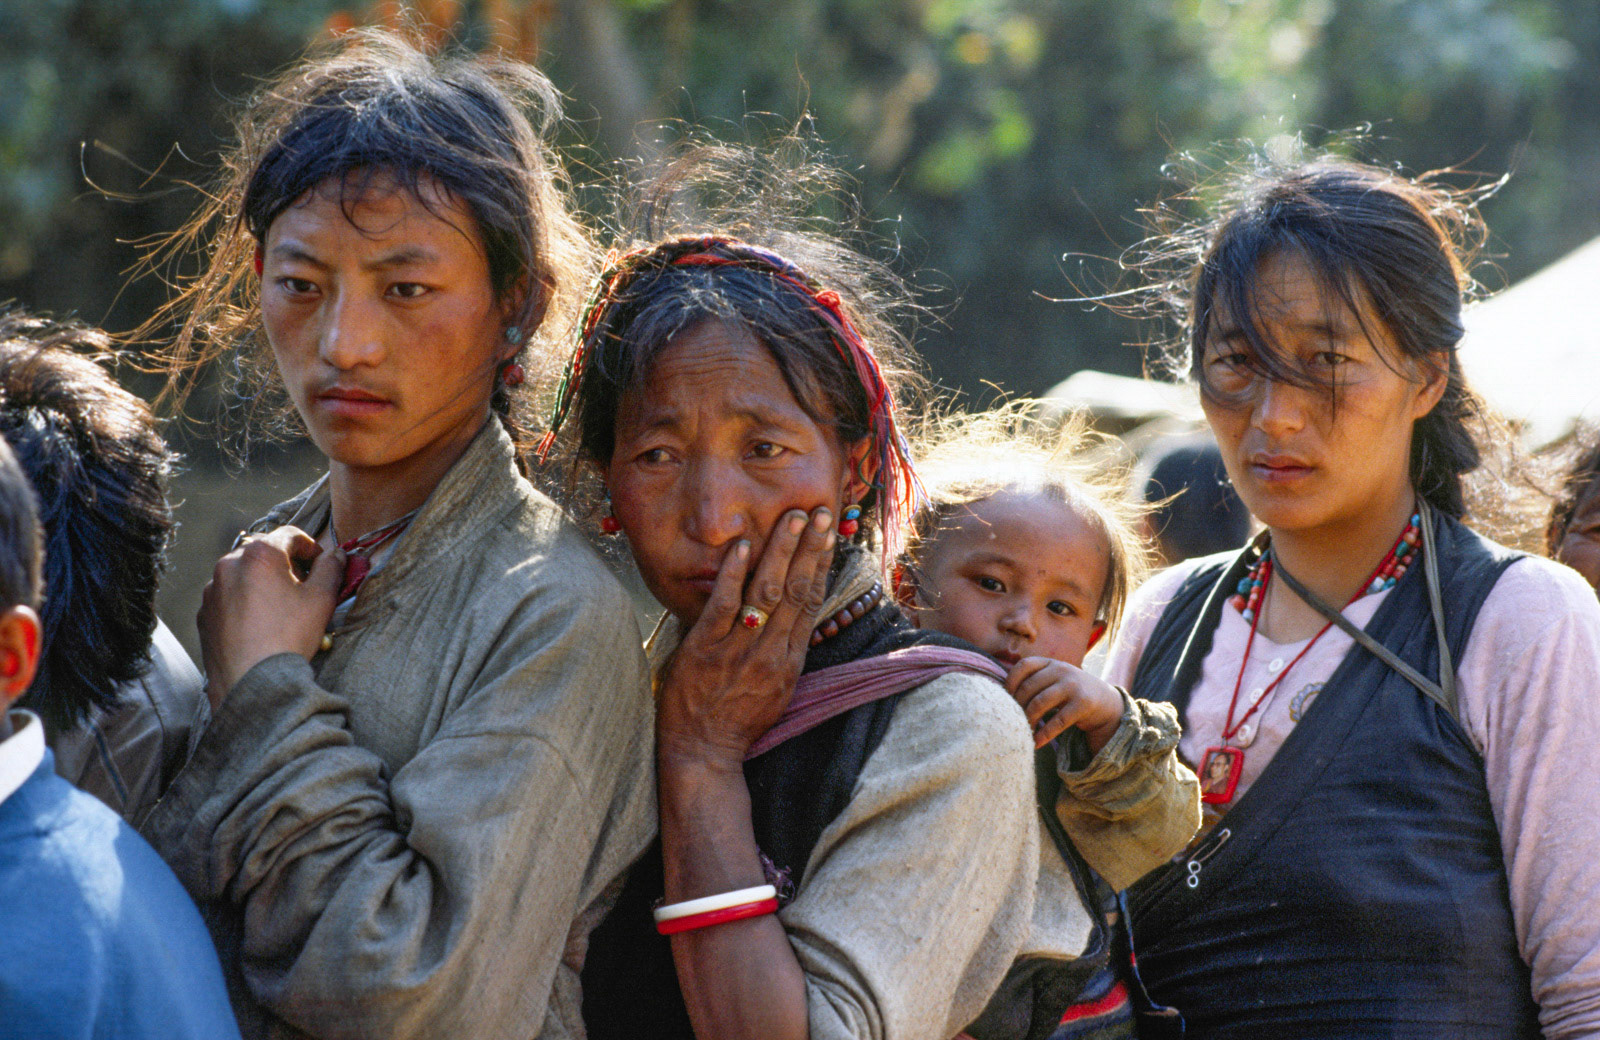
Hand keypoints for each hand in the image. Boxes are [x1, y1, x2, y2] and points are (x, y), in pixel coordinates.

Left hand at [198, 527, 343, 707]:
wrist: (251, 682)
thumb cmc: (288, 638)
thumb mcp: (322, 599)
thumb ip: (331, 568)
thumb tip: (336, 555)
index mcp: (260, 554)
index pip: (290, 535)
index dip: (311, 547)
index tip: (321, 564)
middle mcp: (229, 564)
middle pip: (264, 553)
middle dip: (286, 565)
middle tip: (304, 588)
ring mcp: (212, 590)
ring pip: (244, 574)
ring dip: (263, 583)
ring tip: (281, 610)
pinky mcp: (204, 613)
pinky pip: (228, 597)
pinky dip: (245, 602)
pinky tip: (260, 624)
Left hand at [656, 508, 834, 772]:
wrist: (703, 753)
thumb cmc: (737, 721)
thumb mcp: (775, 688)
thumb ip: (784, 650)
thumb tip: (793, 615)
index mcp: (790, 659)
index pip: (811, 601)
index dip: (821, 563)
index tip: (828, 533)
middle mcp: (771, 651)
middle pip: (798, 589)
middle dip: (810, 547)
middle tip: (819, 512)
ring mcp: (739, 649)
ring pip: (767, 592)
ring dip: (781, 551)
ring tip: (792, 518)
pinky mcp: (706, 650)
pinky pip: (723, 605)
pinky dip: (734, 574)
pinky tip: (741, 546)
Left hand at [1006, 657, 1124, 752]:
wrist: (1107, 703)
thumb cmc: (1071, 692)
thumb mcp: (1055, 678)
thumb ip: (1034, 680)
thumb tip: (1000, 695)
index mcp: (1051, 662)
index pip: (1023, 666)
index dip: (1010, 682)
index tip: (1004, 699)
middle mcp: (1061, 670)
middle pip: (1029, 687)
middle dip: (1017, 707)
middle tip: (1011, 721)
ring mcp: (1073, 686)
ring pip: (1040, 703)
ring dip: (1028, 720)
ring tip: (1022, 732)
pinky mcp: (1083, 704)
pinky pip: (1058, 721)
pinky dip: (1044, 734)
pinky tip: (1036, 743)